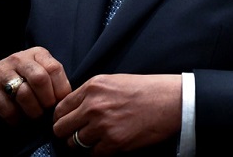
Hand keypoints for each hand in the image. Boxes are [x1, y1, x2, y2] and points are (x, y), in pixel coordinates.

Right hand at [0, 47, 71, 124]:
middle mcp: (19, 59)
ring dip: (33, 111)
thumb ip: (51, 79)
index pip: (55, 69)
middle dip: (47, 100)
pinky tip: (18, 119)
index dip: (61, 89)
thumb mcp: (35, 70)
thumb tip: (68, 100)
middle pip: (40, 79)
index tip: (60, 102)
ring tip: (34, 116)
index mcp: (36, 54)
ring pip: (24, 94)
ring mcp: (1, 73)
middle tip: (47, 110)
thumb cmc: (16, 77)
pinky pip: (8, 108)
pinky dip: (16, 119)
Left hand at [52, 73, 181, 154]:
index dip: (62, 119)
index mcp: (93, 87)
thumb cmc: (147, 90)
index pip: (60, 109)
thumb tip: (73, 110)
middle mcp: (94, 106)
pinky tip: (110, 143)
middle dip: (68, 134)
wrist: (172, 101)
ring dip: (83, 145)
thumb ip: (91, 94)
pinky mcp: (114, 142)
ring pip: (74, 144)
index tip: (68, 123)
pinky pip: (93, 155)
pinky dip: (99, 152)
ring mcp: (103, 125)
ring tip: (97, 139)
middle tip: (79, 135)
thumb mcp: (114, 82)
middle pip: (61, 129)